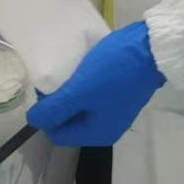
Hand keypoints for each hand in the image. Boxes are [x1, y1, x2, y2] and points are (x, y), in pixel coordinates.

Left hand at [26, 21, 165, 146]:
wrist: (150, 49)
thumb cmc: (114, 71)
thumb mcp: (80, 91)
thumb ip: (55, 109)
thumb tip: (33, 122)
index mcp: (97, 133)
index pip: (58, 134)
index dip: (45, 115)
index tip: (42, 91)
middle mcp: (106, 127)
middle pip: (68, 122)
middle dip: (56, 104)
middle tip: (50, 81)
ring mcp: (113, 110)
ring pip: (79, 107)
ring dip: (68, 94)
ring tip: (62, 74)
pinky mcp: (118, 94)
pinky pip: (90, 95)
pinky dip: (81, 86)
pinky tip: (78, 70)